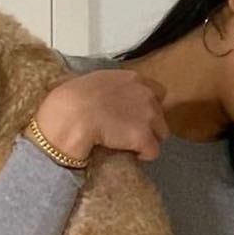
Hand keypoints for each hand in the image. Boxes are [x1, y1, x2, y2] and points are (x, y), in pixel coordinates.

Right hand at [35, 71, 168, 164]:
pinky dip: (143, 155)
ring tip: (130, 145)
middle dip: (149, 123)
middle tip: (129, 131)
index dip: (146, 105)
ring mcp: (148, 116)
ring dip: (148, 139)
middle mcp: (146, 95)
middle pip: (160, 113)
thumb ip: (107, 85)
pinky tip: (130, 155)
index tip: (134, 113)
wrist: (72, 115)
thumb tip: (99, 92)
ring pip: (161, 133)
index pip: (157, 91)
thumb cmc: (72, 97)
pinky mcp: (144, 137)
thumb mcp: (92, 80)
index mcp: (133, 79)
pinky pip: (153, 151)